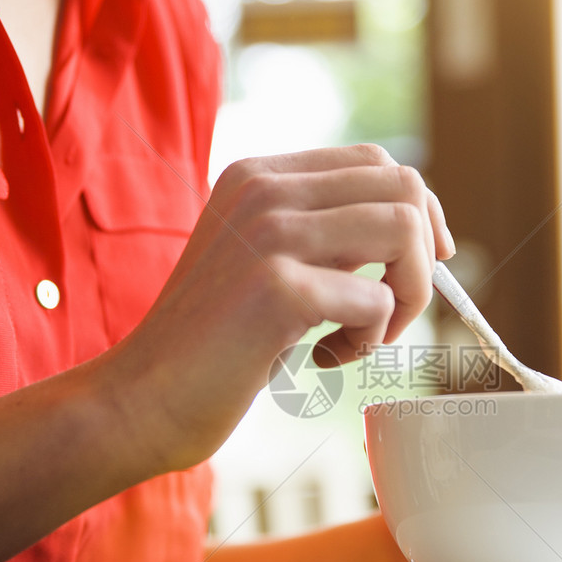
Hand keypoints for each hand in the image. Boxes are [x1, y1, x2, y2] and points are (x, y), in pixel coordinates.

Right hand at [105, 143, 453, 473]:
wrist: (139, 399)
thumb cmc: (212, 345)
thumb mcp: (263, 263)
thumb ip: (320, 233)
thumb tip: (415, 231)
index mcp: (259, 176)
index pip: (376, 162)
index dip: (418, 214)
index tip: (418, 267)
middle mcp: (264, 189)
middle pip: (403, 185)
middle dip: (422, 257)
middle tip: (391, 312)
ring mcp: (270, 233)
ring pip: (404, 231)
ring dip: (406, 298)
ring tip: (362, 337)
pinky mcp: (277, 287)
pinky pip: (377, 299)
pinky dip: (370, 339)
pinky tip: (325, 359)